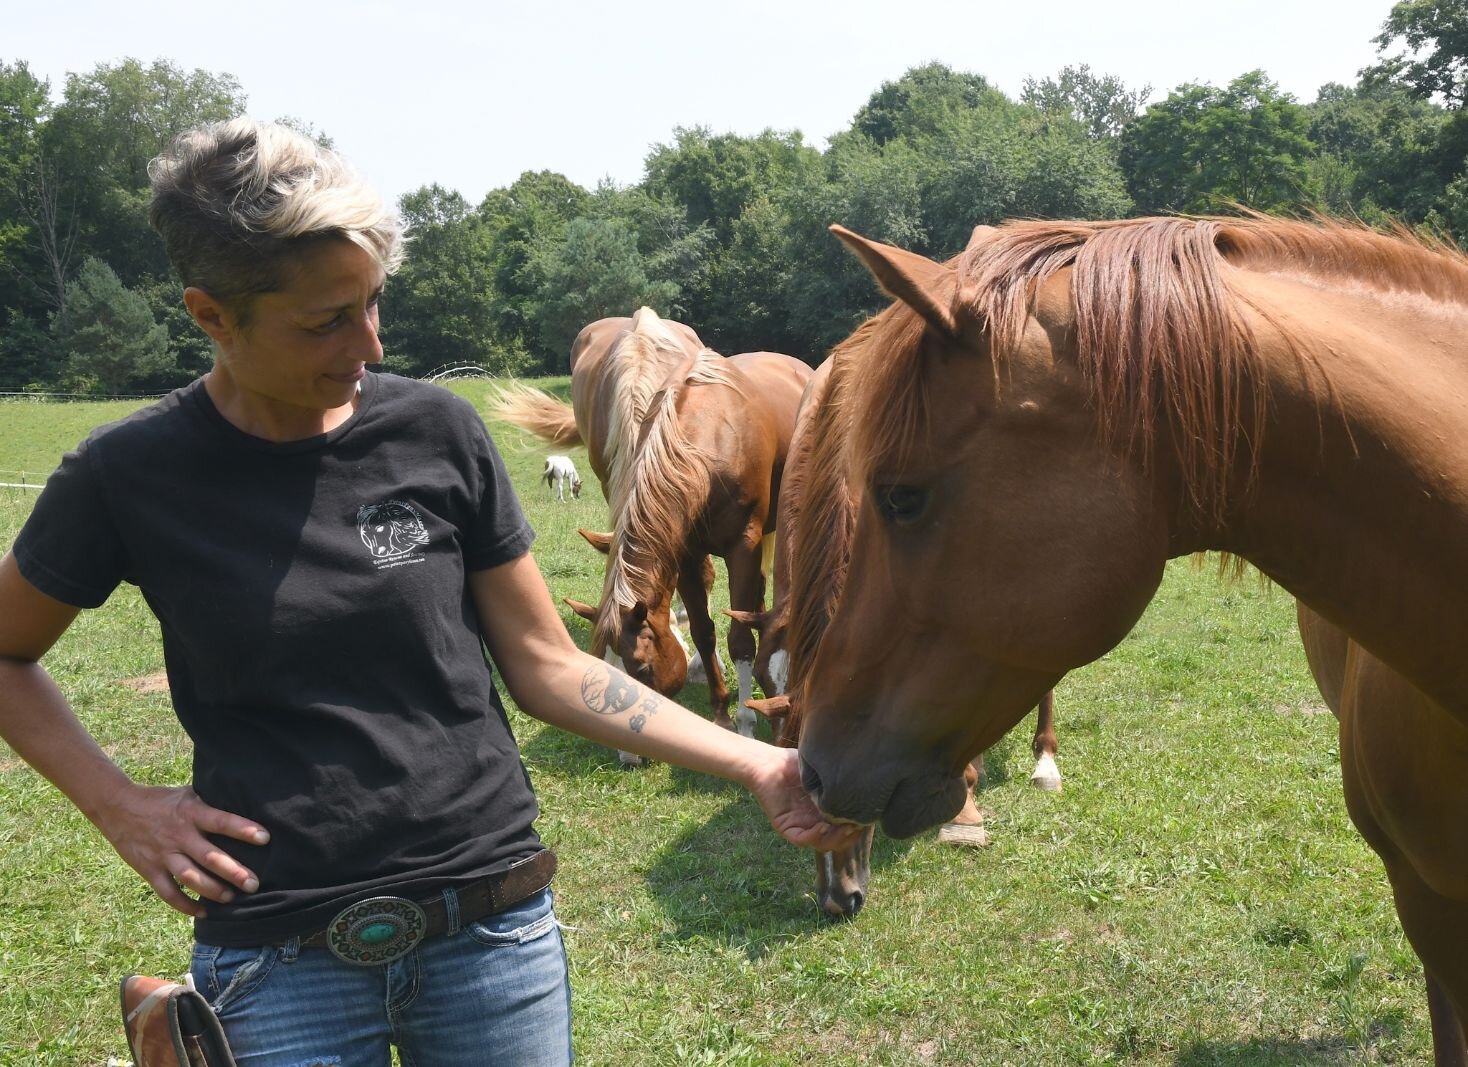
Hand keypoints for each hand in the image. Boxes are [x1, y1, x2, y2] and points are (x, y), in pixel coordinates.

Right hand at [93, 782, 269, 917]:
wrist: (117, 808)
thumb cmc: (161, 800)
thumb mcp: (188, 795)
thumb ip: (211, 804)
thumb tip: (244, 805)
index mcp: (191, 813)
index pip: (221, 821)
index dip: (243, 830)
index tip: (265, 838)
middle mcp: (179, 836)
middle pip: (209, 857)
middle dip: (234, 872)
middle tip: (254, 884)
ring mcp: (163, 855)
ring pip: (191, 878)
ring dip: (212, 891)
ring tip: (231, 898)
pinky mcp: (149, 870)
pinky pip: (168, 893)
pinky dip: (185, 905)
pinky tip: (202, 913)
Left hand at [746, 745, 865, 851]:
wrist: (768, 762)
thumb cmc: (795, 763)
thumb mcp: (823, 771)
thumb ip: (840, 779)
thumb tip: (868, 784)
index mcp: (827, 810)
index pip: (848, 825)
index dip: (859, 824)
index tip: (869, 816)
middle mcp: (816, 821)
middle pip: (839, 839)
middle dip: (851, 835)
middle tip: (859, 825)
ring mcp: (802, 826)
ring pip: (823, 843)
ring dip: (836, 839)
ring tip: (846, 828)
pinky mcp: (787, 828)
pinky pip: (803, 840)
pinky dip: (815, 837)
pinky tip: (823, 827)